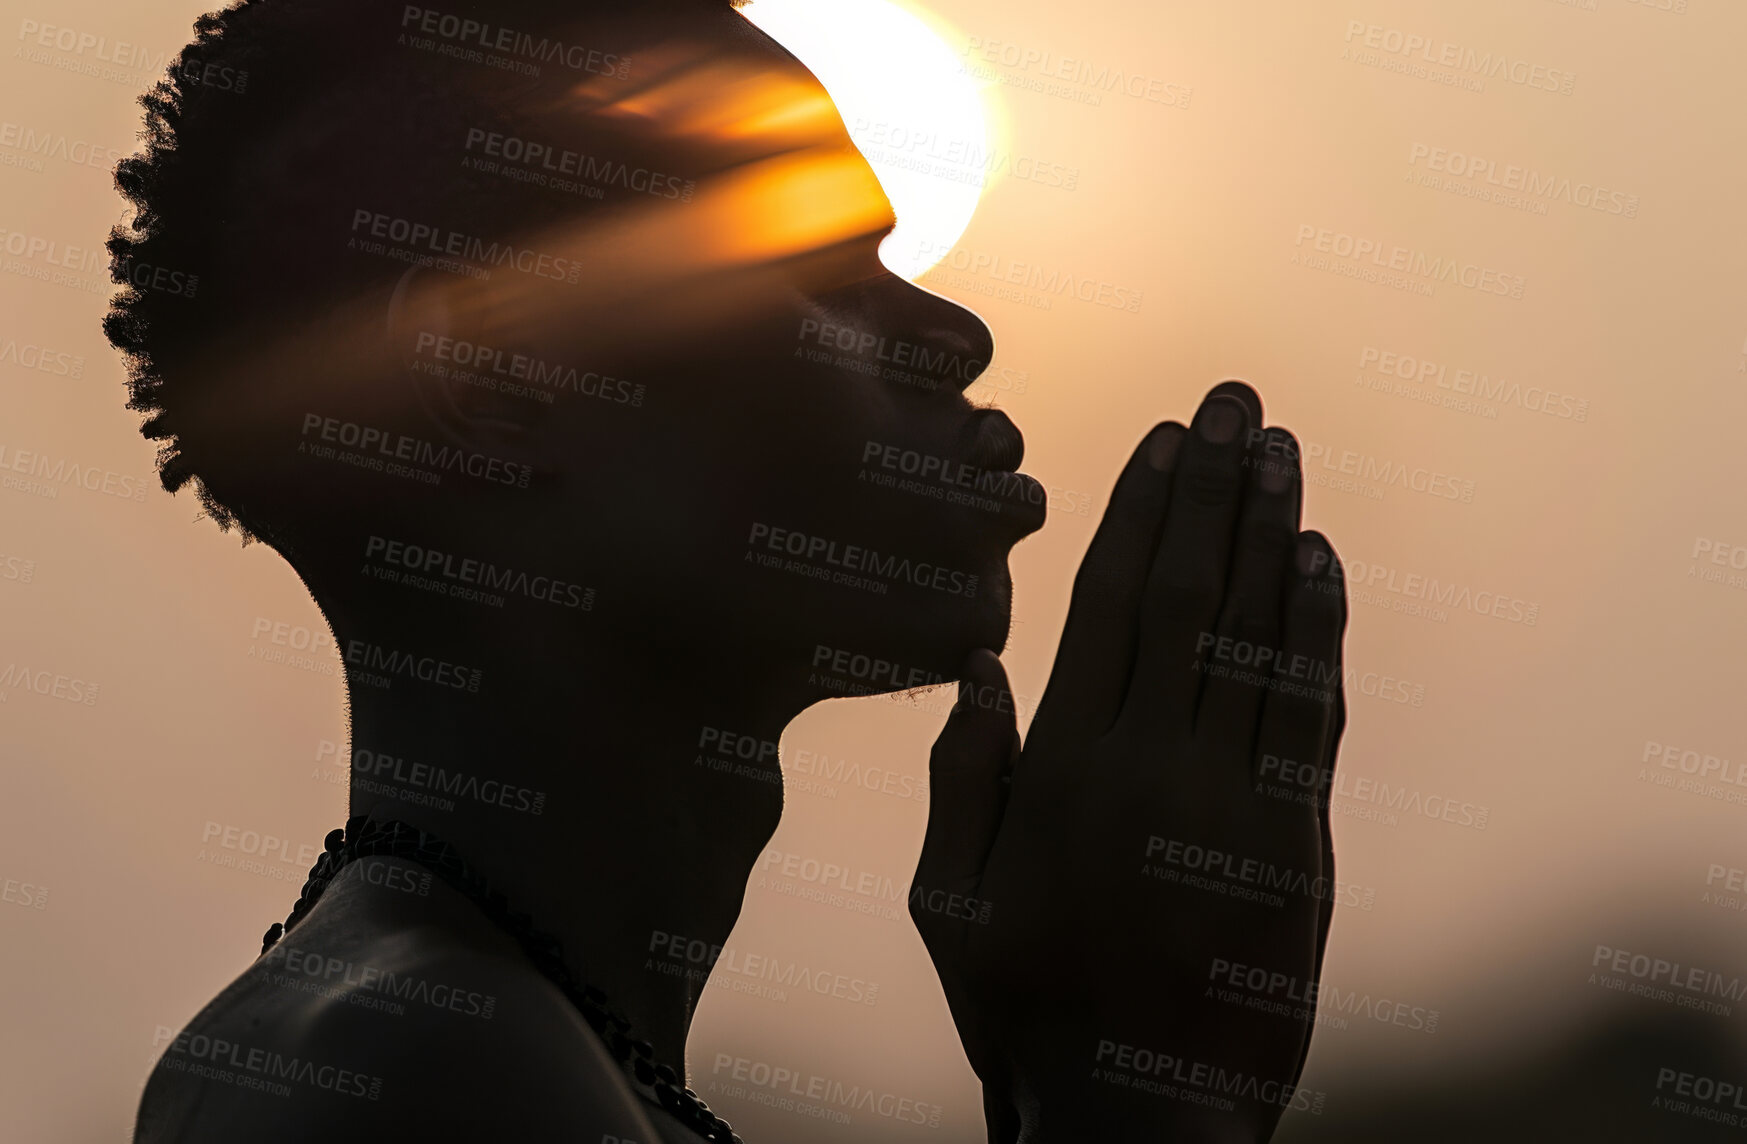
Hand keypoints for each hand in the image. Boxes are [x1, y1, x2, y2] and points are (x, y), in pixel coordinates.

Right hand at [911, 382, 1348, 1143]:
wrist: (1140, 1118)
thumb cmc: (1025, 1004)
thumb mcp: (948, 903)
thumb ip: (962, 779)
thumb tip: (985, 662)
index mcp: (1062, 771)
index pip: (1108, 605)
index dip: (1139, 511)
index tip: (1162, 439)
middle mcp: (1151, 767)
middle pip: (1189, 595)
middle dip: (1212, 488)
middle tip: (1236, 401)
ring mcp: (1232, 803)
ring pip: (1256, 638)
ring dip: (1271, 532)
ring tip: (1282, 449)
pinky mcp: (1295, 845)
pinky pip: (1310, 713)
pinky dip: (1316, 631)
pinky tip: (1319, 561)